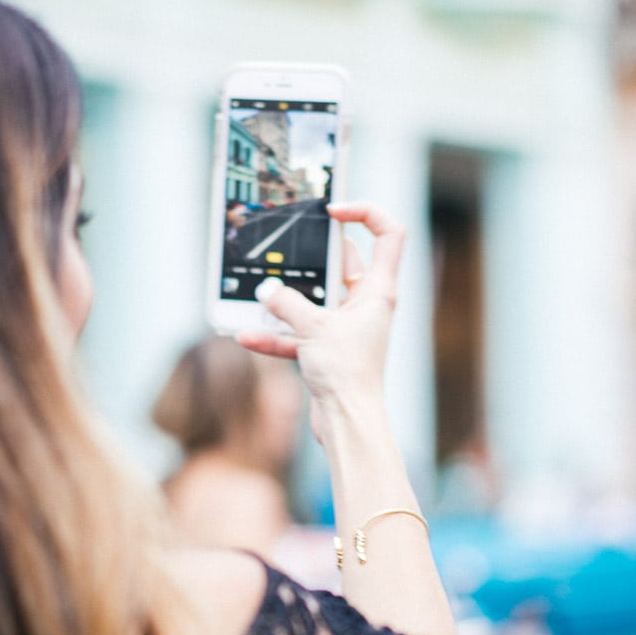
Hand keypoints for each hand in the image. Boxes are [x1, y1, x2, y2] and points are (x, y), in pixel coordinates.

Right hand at [236, 203, 403, 437]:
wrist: (347, 423)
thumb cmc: (348, 374)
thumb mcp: (313, 328)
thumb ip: (287, 303)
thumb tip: (267, 290)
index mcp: (378, 290)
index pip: (388, 234)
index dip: (366, 213)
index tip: (335, 211)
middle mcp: (367, 304)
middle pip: (345, 263)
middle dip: (313, 257)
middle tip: (288, 246)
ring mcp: (348, 326)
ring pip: (316, 299)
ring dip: (288, 299)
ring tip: (261, 292)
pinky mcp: (330, 349)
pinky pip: (300, 332)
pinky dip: (276, 334)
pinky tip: (247, 335)